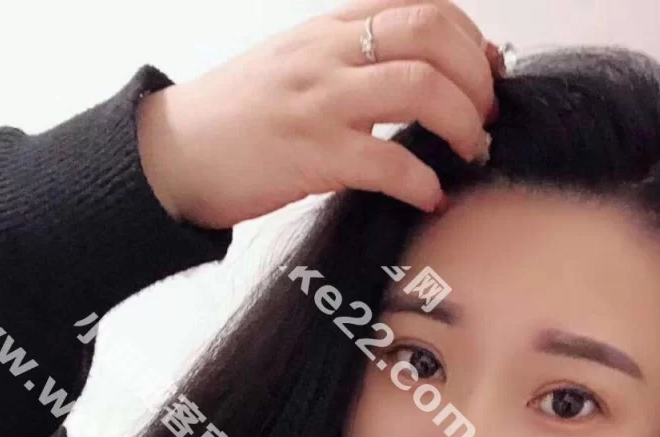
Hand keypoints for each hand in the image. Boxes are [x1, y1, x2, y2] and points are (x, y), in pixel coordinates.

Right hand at [137, 0, 501, 229]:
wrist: (173, 155)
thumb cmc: (232, 119)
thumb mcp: (292, 66)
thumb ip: (346, 61)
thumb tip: (409, 79)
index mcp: (327, 29)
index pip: (419, 4)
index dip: (468, 36)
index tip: (486, 70)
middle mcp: (328, 54)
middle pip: (432, 33)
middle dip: (476, 76)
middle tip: (487, 117)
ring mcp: (319, 102)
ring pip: (420, 87)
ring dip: (463, 122)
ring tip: (470, 151)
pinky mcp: (311, 155)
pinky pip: (388, 160)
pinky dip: (423, 181)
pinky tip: (431, 195)